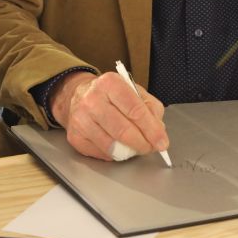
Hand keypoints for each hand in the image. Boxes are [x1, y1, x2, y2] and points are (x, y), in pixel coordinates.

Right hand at [49, 71, 167, 160]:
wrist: (78, 95)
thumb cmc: (110, 95)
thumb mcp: (134, 91)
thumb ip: (150, 108)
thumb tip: (158, 131)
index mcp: (110, 83)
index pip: (135, 110)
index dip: (152, 130)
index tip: (162, 142)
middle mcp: (92, 99)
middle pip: (123, 130)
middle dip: (142, 144)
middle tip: (150, 148)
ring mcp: (81, 119)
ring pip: (112, 145)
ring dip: (129, 151)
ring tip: (136, 147)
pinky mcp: (75, 136)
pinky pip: (101, 153)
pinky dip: (114, 154)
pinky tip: (118, 146)